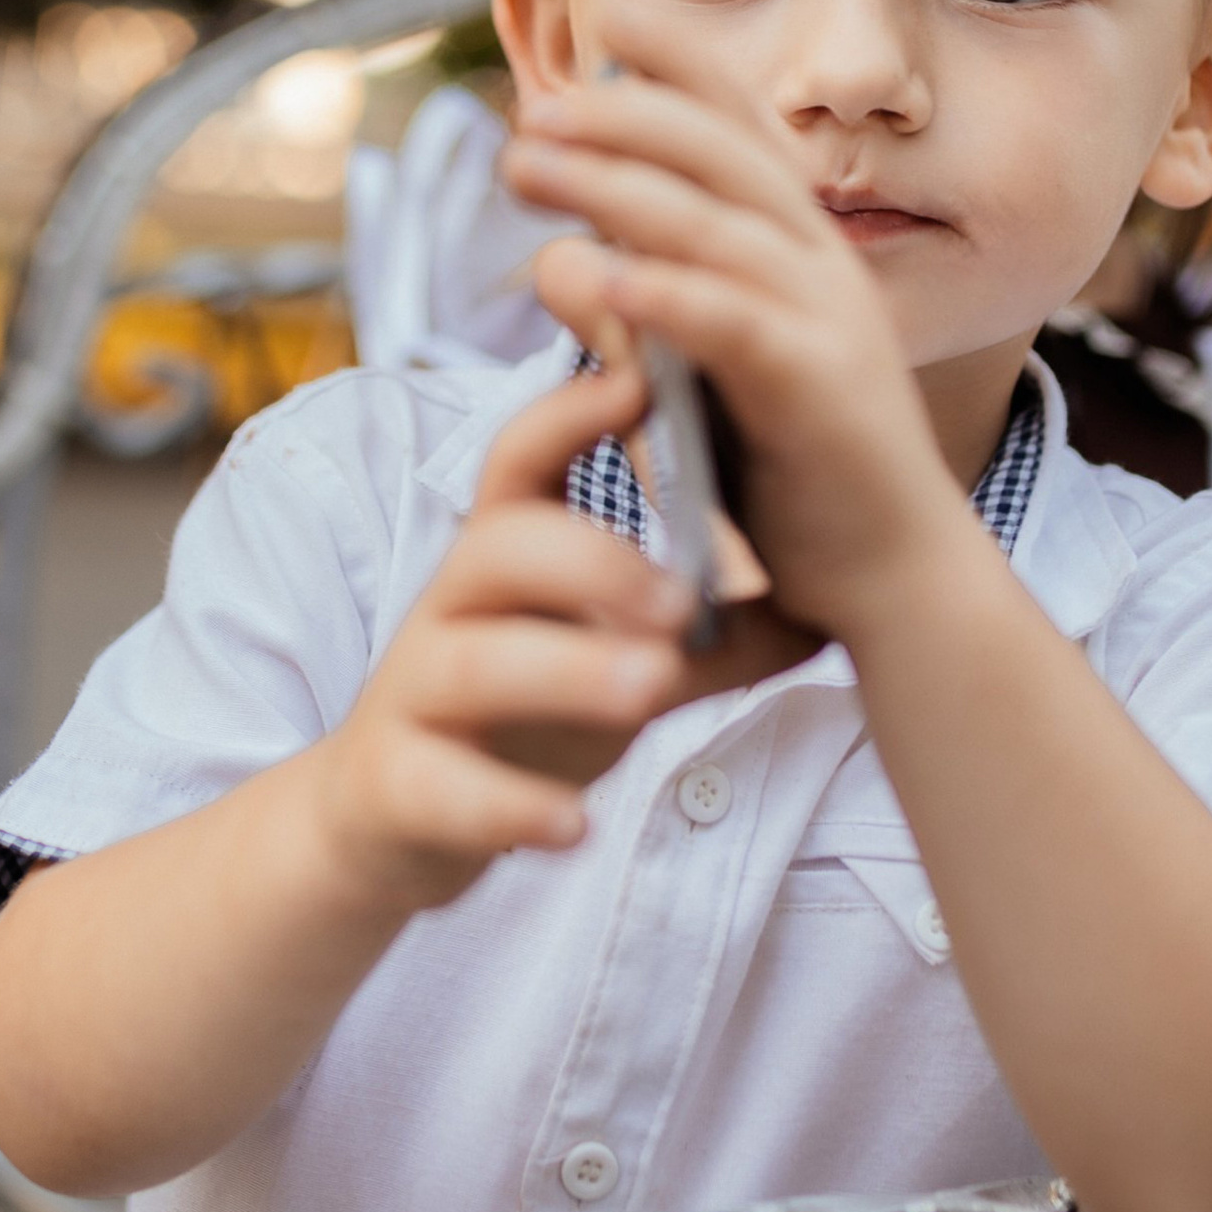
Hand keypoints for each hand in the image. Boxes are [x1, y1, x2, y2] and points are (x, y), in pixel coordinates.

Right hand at [315, 356, 698, 916]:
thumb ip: (704, 638)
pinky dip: (510, 806)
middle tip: (682, 598)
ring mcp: (416, 695)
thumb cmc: (518, 715)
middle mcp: (452, 608)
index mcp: (503, 557)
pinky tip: (574, 828)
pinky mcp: (399, 783)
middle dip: (592, 561)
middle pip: (500, 548)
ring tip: (650, 689)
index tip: (642, 383)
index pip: (520, 460)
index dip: (571, 415)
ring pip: (473, 662)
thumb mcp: (612, 661)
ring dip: (565, 671)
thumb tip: (822, 615)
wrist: (389, 819)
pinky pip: (445, 787)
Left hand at [504, 75, 958, 639]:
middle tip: (527, 106)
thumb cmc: (788, 475)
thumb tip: (556, 254)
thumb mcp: (696, 378)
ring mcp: (826, 321)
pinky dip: (666, 293)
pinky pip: (734, 326)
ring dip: (614, 184)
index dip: (681, 64)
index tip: (610, 13)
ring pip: (715, 226)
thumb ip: (633, 315)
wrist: (890, 579)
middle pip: (717, 157)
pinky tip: (599, 271)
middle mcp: (820, 265)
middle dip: (618, 115)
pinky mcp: (818, 391)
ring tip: (525, 162)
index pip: (739, 130)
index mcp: (799, 248)